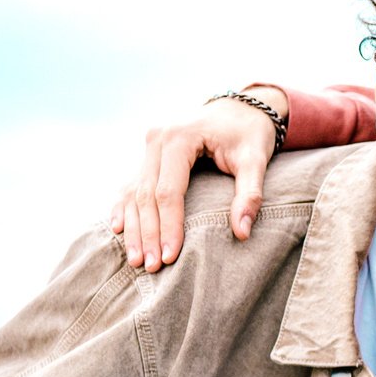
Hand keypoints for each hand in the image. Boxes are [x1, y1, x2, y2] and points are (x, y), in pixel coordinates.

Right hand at [107, 87, 289, 271]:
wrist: (239, 109)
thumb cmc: (249, 135)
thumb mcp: (256, 161)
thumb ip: (250, 195)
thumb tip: (242, 233)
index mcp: (179, 137)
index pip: (169, 191)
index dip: (169, 226)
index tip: (171, 256)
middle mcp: (157, 139)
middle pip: (146, 194)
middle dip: (148, 233)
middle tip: (150, 267)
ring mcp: (149, 146)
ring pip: (134, 192)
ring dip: (134, 227)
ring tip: (136, 261)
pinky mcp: (148, 155)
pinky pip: (131, 184)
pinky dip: (124, 208)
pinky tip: (119, 230)